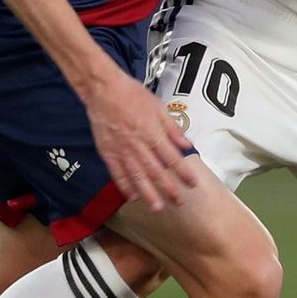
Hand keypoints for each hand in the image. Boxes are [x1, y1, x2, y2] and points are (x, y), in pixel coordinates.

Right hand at [84, 75, 196, 212]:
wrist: (104, 90)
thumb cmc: (133, 95)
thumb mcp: (159, 108)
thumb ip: (173, 129)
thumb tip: (187, 146)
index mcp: (153, 134)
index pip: (172, 159)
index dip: (183, 173)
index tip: (192, 184)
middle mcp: (139, 146)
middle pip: (156, 172)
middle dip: (168, 189)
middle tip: (178, 203)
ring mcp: (122, 151)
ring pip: (137, 177)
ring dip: (148, 193)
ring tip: (157, 207)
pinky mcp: (107, 152)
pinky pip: (117, 173)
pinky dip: (125, 186)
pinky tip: (132, 196)